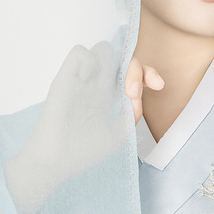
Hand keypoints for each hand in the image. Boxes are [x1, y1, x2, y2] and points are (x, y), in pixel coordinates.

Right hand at [5, 43, 162, 213]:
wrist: (55, 164)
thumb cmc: (83, 153)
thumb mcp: (118, 136)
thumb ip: (131, 114)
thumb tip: (136, 94)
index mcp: (110, 98)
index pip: (134, 73)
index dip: (148, 73)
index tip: (158, 85)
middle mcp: (97, 86)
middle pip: (123, 57)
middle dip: (136, 68)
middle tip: (132, 92)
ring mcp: (82, 81)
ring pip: (102, 49)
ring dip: (113, 61)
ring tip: (112, 87)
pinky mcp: (65, 80)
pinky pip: (79, 53)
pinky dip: (90, 60)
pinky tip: (91, 81)